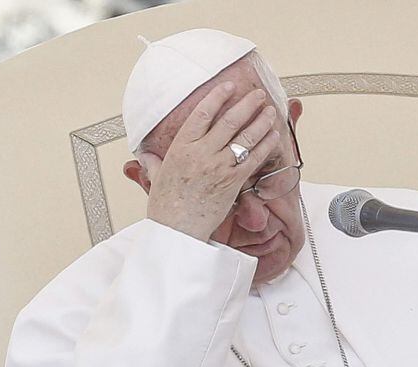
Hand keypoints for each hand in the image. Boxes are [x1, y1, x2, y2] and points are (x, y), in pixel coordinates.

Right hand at [143, 82, 280, 241]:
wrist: (177, 231)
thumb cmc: (166, 207)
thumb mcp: (156, 178)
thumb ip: (153, 162)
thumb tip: (144, 155)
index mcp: (181, 147)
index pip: (202, 113)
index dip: (218, 96)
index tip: (230, 86)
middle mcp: (201, 153)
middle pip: (229, 121)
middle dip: (247, 104)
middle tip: (258, 94)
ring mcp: (219, 167)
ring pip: (245, 137)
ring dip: (260, 121)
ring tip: (270, 110)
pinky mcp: (233, 182)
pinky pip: (253, 158)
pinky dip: (265, 145)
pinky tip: (273, 135)